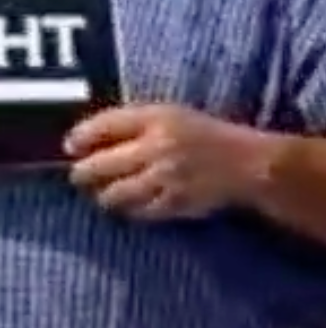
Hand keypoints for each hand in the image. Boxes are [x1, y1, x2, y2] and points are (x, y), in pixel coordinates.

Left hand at [64, 104, 260, 219]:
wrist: (253, 165)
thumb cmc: (210, 136)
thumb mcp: (175, 116)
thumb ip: (134, 124)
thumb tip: (83, 141)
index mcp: (159, 117)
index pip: (103, 125)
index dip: (79, 138)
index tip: (71, 146)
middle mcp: (158, 147)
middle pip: (97, 166)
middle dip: (84, 173)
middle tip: (84, 175)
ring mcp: (165, 178)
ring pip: (112, 194)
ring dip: (105, 194)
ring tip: (110, 191)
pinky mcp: (174, 203)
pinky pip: (137, 211)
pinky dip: (131, 209)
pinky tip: (137, 202)